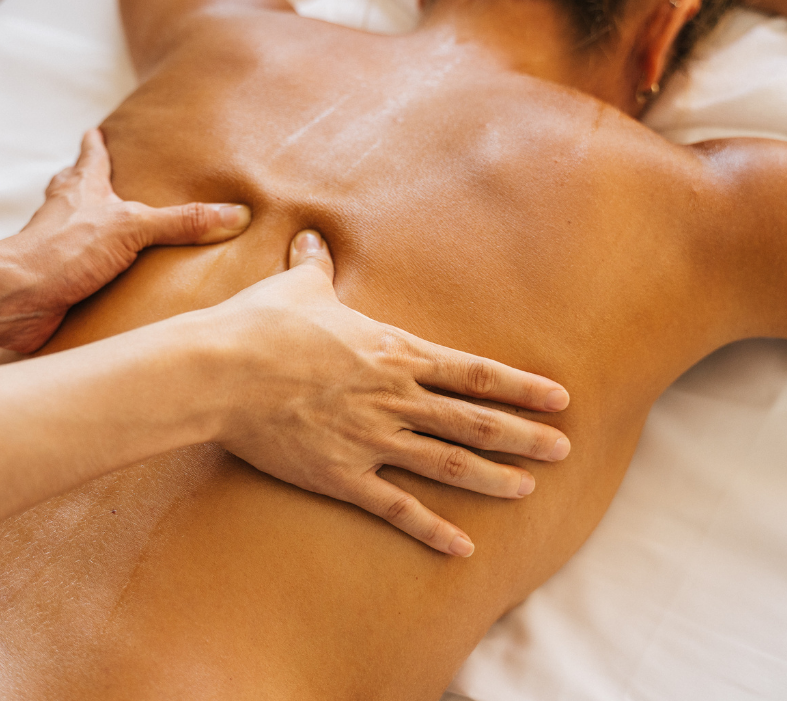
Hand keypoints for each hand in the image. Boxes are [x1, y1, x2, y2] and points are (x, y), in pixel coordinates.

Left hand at [0, 129, 252, 352]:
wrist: (18, 296)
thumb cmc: (65, 251)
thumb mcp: (133, 228)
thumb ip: (183, 221)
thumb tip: (235, 214)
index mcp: (82, 189)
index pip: (91, 157)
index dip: (96, 144)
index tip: (95, 131)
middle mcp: (66, 214)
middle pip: (74, 188)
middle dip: (87, 181)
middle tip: (101, 176)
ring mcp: (58, 247)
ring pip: (73, 228)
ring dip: (91, 228)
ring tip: (112, 231)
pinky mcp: (56, 280)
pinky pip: (78, 270)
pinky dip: (92, 271)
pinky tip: (107, 283)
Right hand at [207, 230, 571, 556]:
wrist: (221, 371)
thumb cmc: (260, 325)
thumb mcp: (297, 288)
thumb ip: (316, 267)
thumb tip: (313, 238)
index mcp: (393, 353)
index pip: (474, 373)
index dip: (521, 387)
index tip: (560, 399)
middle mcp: (395, 399)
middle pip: (475, 422)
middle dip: (524, 437)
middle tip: (564, 449)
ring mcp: (372, 441)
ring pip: (449, 465)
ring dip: (493, 479)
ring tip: (529, 490)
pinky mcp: (342, 476)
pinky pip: (397, 508)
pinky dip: (431, 529)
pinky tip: (462, 547)